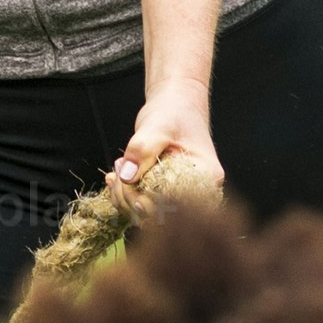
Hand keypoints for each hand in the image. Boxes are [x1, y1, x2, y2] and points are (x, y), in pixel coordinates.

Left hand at [105, 95, 223, 205]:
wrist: (175, 106)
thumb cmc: (174, 112)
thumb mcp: (158, 126)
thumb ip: (143, 148)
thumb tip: (127, 176)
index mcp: (206, 177)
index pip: (178, 205)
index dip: (150, 202)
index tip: (129, 184)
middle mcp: (197, 192)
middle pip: (161, 216)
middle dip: (132, 197)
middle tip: (119, 169)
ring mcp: (179, 196)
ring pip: (148, 215)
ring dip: (125, 196)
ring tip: (119, 166)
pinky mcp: (163, 196)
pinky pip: (141, 207)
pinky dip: (124, 196)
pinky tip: (116, 177)